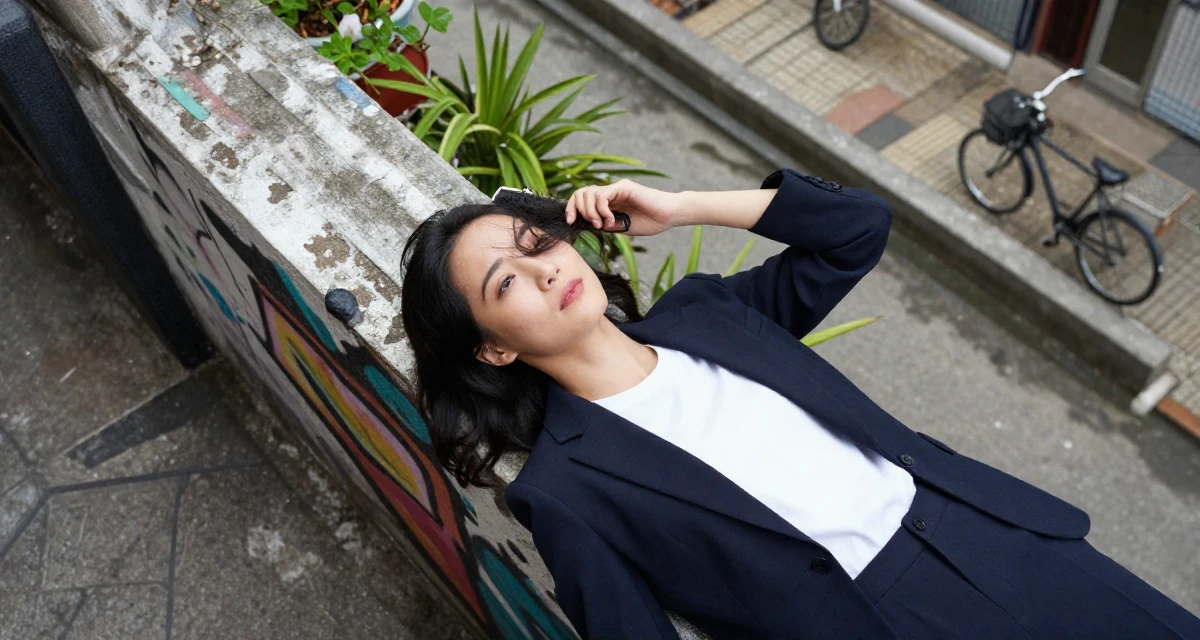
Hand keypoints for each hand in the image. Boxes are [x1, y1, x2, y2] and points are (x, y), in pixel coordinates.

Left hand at [564, 180, 681, 236]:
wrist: (669, 216)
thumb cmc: (650, 222)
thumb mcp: (622, 227)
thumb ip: (607, 225)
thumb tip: (591, 225)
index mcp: (608, 202)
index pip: (581, 199)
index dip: (572, 209)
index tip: (571, 223)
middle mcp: (609, 192)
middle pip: (580, 193)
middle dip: (577, 210)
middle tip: (592, 225)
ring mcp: (616, 188)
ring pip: (588, 193)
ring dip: (590, 212)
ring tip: (602, 224)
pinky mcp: (623, 187)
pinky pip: (602, 195)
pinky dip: (601, 209)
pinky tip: (610, 219)